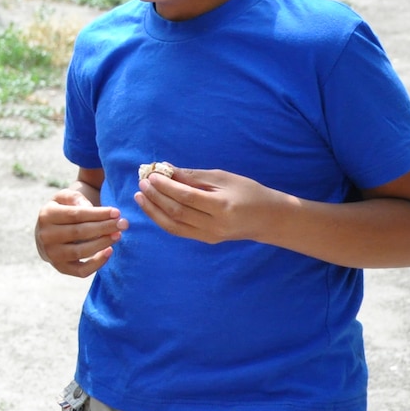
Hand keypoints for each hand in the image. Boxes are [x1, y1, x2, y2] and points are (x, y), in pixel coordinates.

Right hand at [35, 189, 125, 275]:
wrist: (49, 231)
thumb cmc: (61, 211)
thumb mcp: (63, 198)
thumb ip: (75, 198)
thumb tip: (88, 207)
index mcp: (46, 215)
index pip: (75, 215)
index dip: (98, 214)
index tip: (116, 212)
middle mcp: (46, 236)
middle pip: (79, 232)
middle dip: (104, 227)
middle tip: (123, 224)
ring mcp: (52, 254)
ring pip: (80, 251)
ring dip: (103, 243)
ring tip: (118, 235)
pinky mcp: (60, 268)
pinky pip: (81, 271)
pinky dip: (97, 263)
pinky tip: (110, 251)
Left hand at [135, 167, 280, 244]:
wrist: (268, 218)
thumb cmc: (248, 192)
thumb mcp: (224, 178)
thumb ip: (194, 176)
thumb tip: (167, 170)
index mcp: (222, 208)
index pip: (186, 197)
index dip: (166, 187)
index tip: (151, 175)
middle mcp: (214, 226)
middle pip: (177, 212)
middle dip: (156, 197)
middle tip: (142, 183)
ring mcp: (209, 236)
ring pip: (173, 225)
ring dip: (153, 210)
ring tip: (140, 196)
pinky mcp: (205, 240)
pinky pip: (178, 231)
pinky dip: (162, 219)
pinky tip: (152, 207)